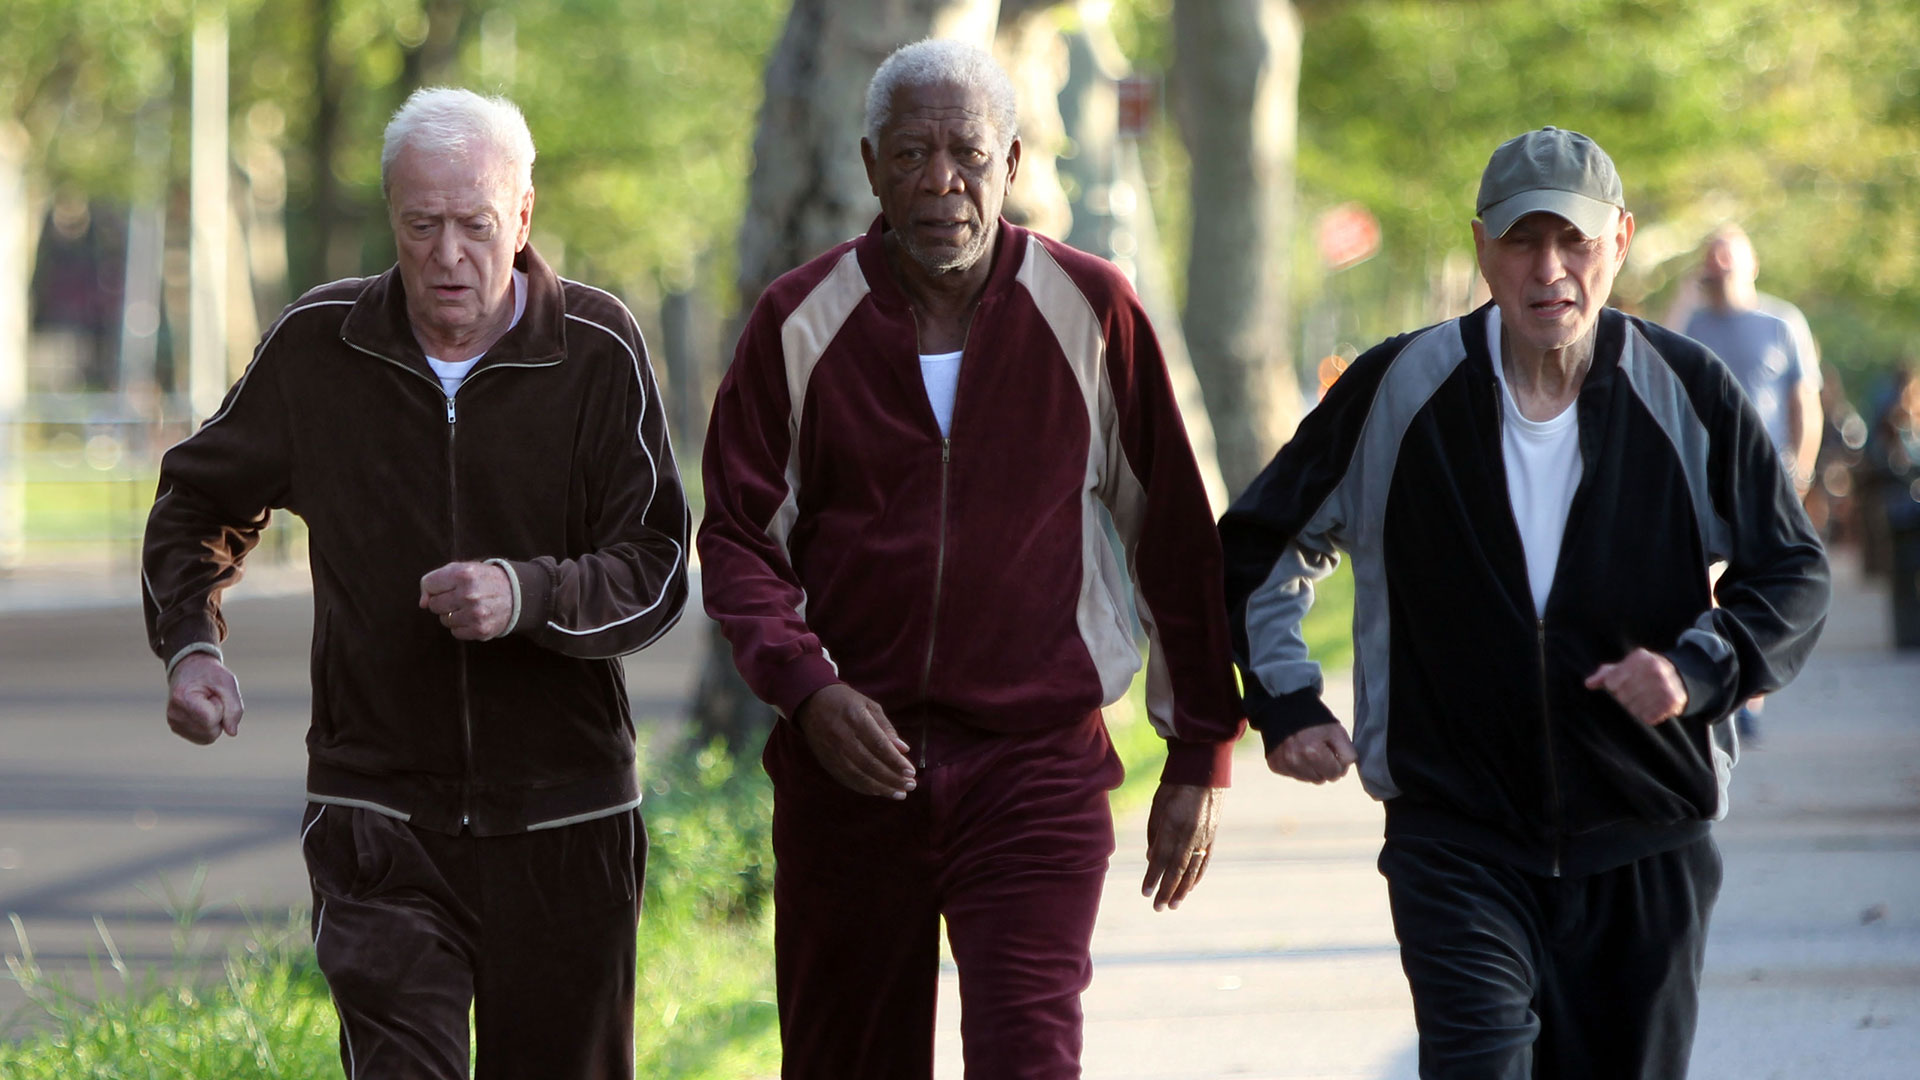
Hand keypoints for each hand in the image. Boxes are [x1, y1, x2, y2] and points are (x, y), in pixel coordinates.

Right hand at [167, 653, 242, 744]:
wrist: (189, 668)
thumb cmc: (210, 674)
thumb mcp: (227, 683)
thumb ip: (234, 708)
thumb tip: (232, 733)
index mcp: (182, 699)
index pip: (212, 720)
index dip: (221, 707)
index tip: (213, 693)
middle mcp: (174, 714)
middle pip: (211, 732)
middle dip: (218, 716)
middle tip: (210, 698)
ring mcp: (173, 723)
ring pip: (207, 738)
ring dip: (213, 722)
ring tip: (206, 704)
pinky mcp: (176, 728)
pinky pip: (202, 738)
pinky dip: (208, 727)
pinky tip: (202, 712)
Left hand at [419, 562, 514, 640]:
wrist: (517, 594)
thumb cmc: (483, 580)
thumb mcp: (462, 569)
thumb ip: (436, 580)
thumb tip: (422, 604)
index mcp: (463, 574)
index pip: (429, 584)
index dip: (436, 586)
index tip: (448, 586)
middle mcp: (469, 594)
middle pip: (434, 604)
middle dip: (444, 601)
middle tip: (460, 597)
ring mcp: (475, 613)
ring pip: (444, 620)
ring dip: (453, 615)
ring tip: (468, 607)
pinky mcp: (480, 630)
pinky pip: (455, 632)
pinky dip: (462, 626)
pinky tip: (473, 617)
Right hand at [795, 684, 916, 798]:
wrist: (811, 703)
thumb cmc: (846, 702)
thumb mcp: (869, 705)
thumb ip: (886, 727)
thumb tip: (903, 749)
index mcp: (855, 718)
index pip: (878, 745)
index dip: (895, 761)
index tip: (911, 771)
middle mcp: (842, 737)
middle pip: (870, 764)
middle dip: (892, 778)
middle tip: (910, 786)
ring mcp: (832, 751)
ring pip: (858, 776)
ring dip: (881, 788)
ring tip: (899, 794)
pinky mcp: (826, 761)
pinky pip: (846, 779)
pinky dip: (865, 788)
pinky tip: (879, 791)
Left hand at [1141, 782, 1221, 910]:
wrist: (1205, 770)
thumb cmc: (1175, 785)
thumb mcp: (1158, 806)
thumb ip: (1154, 834)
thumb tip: (1151, 858)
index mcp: (1173, 825)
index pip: (1160, 858)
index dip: (1152, 877)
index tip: (1145, 893)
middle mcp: (1189, 835)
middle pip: (1176, 869)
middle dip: (1166, 890)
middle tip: (1158, 908)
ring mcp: (1203, 837)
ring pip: (1192, 868)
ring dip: (1182, 889)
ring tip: (1174, 905)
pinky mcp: (1212, 835)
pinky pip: (1204, 860)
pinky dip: (1196, 875)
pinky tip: (1190, 887)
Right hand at [1266, 722, 1356, 783]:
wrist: (1283, 706)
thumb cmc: (1313, 718)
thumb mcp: (1336, 730)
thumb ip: (1347, 753)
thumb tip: (1342, 772)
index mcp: (1312, 752)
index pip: (1335, 774)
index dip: (1338, 762)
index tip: (1333, 750)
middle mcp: (1295, 761)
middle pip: (1322, 779)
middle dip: (1325, 767)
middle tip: (1320, 748)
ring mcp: (1283, 764)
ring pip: (1308, 779)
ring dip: (1312, 768)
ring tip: (1307, 749)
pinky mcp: (1275, 765)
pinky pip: (1294, 775)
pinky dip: (1298, 766)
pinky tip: (1296, 750)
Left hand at [1584, 647, 1687, 724]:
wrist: (1678, 678)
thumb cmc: (1642, 674)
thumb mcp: (1624, 668)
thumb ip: (1605, 675)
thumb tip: (1588, 683)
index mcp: (1640, 658)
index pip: (1612, 682)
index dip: (1613, 687)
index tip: (1621, 684)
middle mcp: (1655, 669)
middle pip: (1622, 696)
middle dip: (1624, 698)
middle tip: (1634, 694)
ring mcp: (1666, 685)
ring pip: (1634, 708)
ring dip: (1635, 708)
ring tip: (1643, 700)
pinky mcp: (1673, 701)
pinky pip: (1648, 717)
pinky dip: (1647, 716)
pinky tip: (1651, 708)